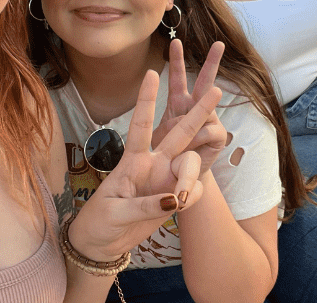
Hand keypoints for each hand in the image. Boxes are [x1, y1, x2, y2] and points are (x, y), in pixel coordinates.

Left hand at [69, 70, 222, 260]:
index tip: (152, 72)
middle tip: (216, 89)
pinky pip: (193, 190)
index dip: (146, 100)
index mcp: (131, 160)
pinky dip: (190, 198)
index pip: (140, 125)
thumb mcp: (114, 213)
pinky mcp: (174, 195)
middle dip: (198, 111)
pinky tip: (177, 207)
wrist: (103, 243)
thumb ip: (144, 205)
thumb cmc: (100, 221)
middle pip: (180, 132)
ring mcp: (166, 178)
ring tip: (179, 200)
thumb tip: (174, 200)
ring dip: (190, 176)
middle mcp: (152, 163)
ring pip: (191, 162)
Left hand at [153, 40, 226, 173]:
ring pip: (205, 110)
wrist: (180, 182)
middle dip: (212, 62)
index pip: (176, 80)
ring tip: (187, 135)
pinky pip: (207, 131)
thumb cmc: (165, 159)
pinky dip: (195, 141)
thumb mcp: (156, 143)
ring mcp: (209, 121)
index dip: (175, 62)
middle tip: (219, 43)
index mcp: (177, 105)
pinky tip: (191, 151)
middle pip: (203, 83)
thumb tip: (183, 125)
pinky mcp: (218, 136)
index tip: (175, 41)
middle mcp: (194, 109)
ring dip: (196, 118)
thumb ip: (164, 133)